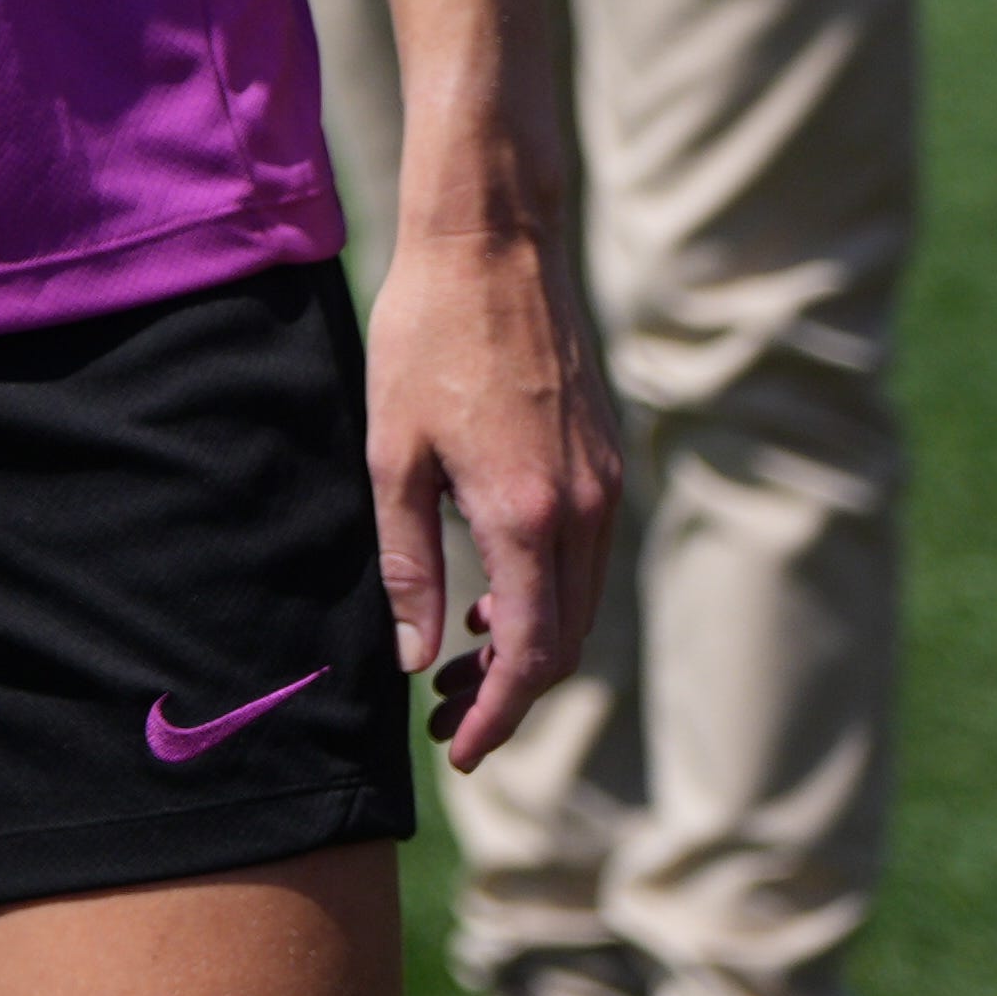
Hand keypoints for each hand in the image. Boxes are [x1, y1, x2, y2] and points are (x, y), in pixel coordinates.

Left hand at [367, 213, 617, 773]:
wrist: (491, 244)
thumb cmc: (426, 338)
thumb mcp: (392, 454)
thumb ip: (406, 561)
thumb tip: (416, 655)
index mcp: (528, 517)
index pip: (529, 655)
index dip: (498, 716)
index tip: (461, 751)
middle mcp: (584, 510)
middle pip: (563, 642)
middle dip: (509, 694)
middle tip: (447, 717)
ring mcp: (604, 484)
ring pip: (579, 603)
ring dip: (528, 646)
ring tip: (458, 666)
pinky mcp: (604, 460)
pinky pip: (585, 557)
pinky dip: (544, 595)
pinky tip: (489, 597)